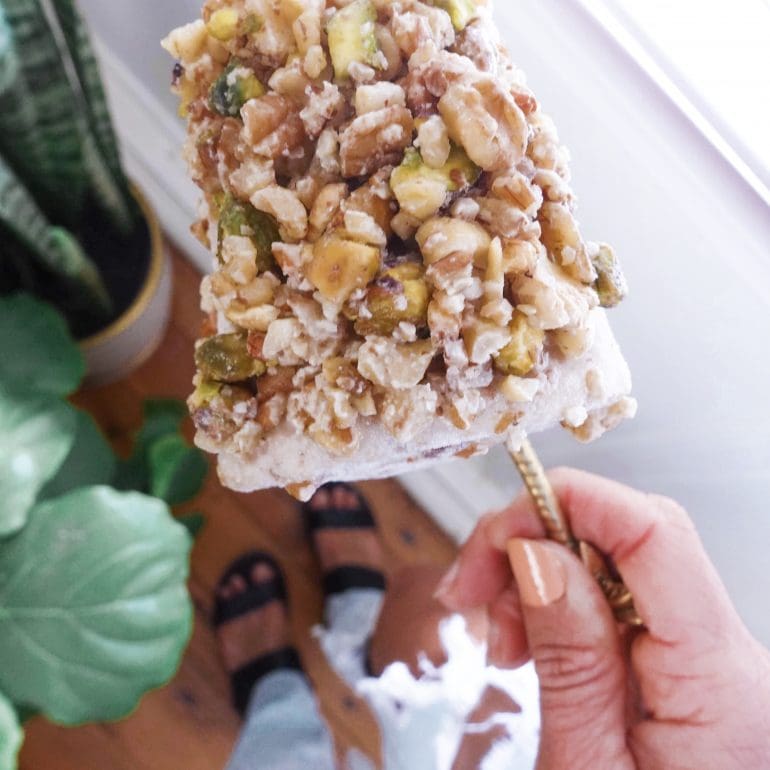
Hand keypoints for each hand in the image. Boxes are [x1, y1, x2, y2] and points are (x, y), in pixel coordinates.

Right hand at [436, 468, 769, 768]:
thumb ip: (569, 657)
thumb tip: (536, 551)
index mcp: (722, 684)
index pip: (653, 532)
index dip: (569, 501)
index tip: (495, 532)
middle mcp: (731, 658)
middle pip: (629, 536)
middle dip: (536, 544)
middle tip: (472, 596)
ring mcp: (711, 662)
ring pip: (616, 564)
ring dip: (540, 577)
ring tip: (498, 638)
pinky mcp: (686, 670)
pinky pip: (619, 604)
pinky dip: (560, 606)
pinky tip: (528, 644)